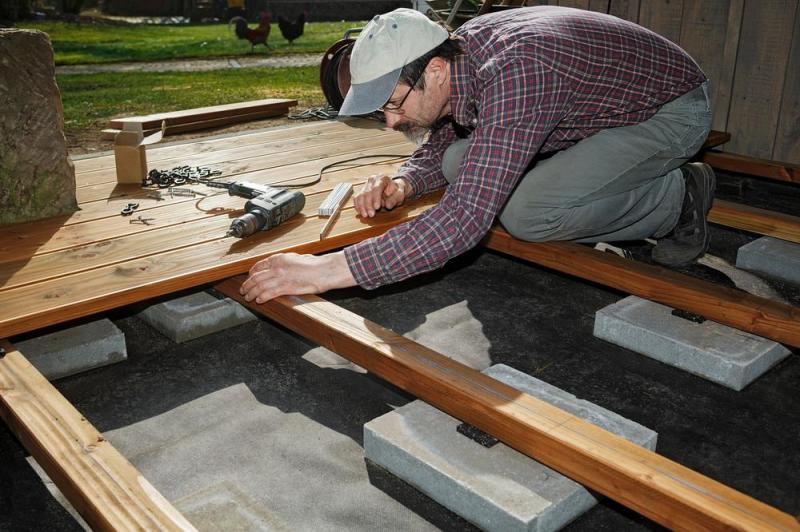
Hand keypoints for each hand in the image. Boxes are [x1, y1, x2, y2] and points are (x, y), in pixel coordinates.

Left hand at [240, 251, 355, 303]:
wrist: (324, 271)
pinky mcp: (285, 288)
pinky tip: (259, 301)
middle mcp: (277, 267)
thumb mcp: (297, 258)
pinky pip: (268, 294)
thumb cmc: (315, 265)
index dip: (251, 273)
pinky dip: (261, 298)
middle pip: (256, 277)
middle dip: (247, 284)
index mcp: (279, 258)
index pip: (259, 265)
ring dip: (251, 293)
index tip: (249, 278)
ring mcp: (280, 278)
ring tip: (248, 297)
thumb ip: (286, 262)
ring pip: (259, 286)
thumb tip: (281, 266)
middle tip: (243, 289)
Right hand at [354, 174, 410, 217]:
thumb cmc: (396, 191)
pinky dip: (358, 206)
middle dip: (368, 205)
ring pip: (360, 195)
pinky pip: (357, 198)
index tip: (377, 207)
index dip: (375, 198)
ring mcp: (366, 185)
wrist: (393, 189)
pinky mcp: (362, 191)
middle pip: (367, 192)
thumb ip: (395, 199)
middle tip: (371, 215)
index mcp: (382, 178)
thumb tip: (388, 205)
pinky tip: (361, 212)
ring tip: (366, 215)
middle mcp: (372, 180)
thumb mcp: (400, 195)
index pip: (377, 188)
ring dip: (362, 206)